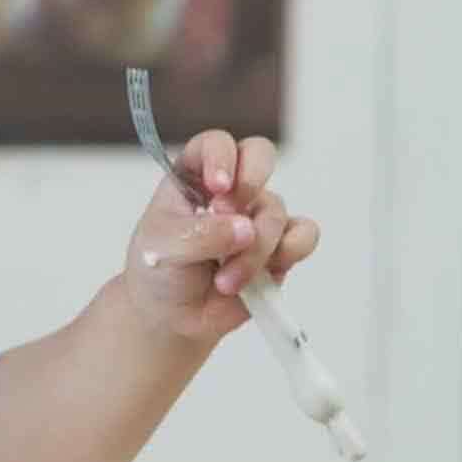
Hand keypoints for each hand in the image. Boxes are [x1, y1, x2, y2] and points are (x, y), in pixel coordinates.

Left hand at [119, 129, 320, 341]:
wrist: (172, 317)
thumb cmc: (157, 271)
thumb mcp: (162, 248)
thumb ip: (200, 235)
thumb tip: (245, 229)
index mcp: (193, 176)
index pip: (215, 144)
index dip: (221, 157)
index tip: (217, 185)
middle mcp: (229, 190)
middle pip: (260, 154)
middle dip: (252, 180)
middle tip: (229, 212)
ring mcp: (256, 216)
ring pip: (276, 210)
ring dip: (253, 249)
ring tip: (224, 281)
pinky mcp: (280, 247)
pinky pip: (304, 235)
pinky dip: (288, 254)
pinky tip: (260, 278)